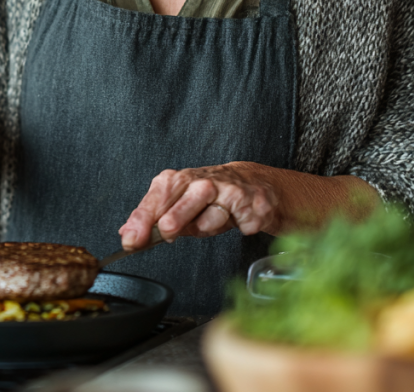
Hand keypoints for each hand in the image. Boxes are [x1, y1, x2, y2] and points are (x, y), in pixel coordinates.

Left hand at [118, 163, 378, 249]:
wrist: (284, 193)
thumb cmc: (236, 203)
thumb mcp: (198, 214)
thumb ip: (166, 220)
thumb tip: (128, 233)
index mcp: (193, 180)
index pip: (163, 187)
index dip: (144, 210)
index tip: (129, 236)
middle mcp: (213, 178)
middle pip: (181, 184)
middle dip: (162, 209)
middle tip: (149, 233)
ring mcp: (238, 187)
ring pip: (210, 193)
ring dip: (193, 214)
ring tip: (180, 231)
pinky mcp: (261, 202)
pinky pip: (246, 210)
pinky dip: (239, 220)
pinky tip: (240, 227)